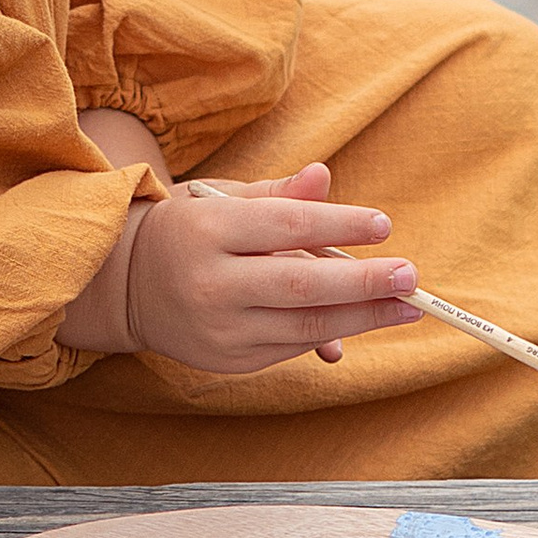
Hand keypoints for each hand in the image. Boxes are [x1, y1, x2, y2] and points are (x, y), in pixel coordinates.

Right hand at [121, 164, 419, 373]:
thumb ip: (275, 193)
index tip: (383, 226)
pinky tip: (363, 321)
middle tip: (410, 277)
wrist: (127, 286)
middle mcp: (211, 283)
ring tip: (405, 306)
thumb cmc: (187, 230)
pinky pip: (291, 348)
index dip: (338, 225)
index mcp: (207, 230)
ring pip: (305, 326)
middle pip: (301, 284)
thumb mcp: (220, 199)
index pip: (285, 226)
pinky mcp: (229, 361)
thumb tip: (323, 177)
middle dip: (363, 282)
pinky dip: (331, 334)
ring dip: (363, 317)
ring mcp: (220, 328)